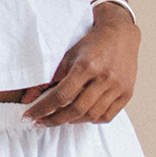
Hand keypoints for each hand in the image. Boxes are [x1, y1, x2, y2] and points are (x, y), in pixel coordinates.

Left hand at [24, 5, 137, 125]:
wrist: (120, 34)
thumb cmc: (92, 44)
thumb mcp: (67, 55)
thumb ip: (48, 78)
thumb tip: (28, 99)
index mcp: (86, 66)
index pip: (61, 95)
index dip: (43, 109)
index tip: (30, 116)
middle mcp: (104, 78)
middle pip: (76, 109)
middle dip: (54, 120)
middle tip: (40, 122)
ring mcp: (117, 87)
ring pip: (92, 116)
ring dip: (72, 121)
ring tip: (60, 118)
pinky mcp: (127, 93)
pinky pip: (108, 116)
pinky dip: (92, 120)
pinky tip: (82, 116)